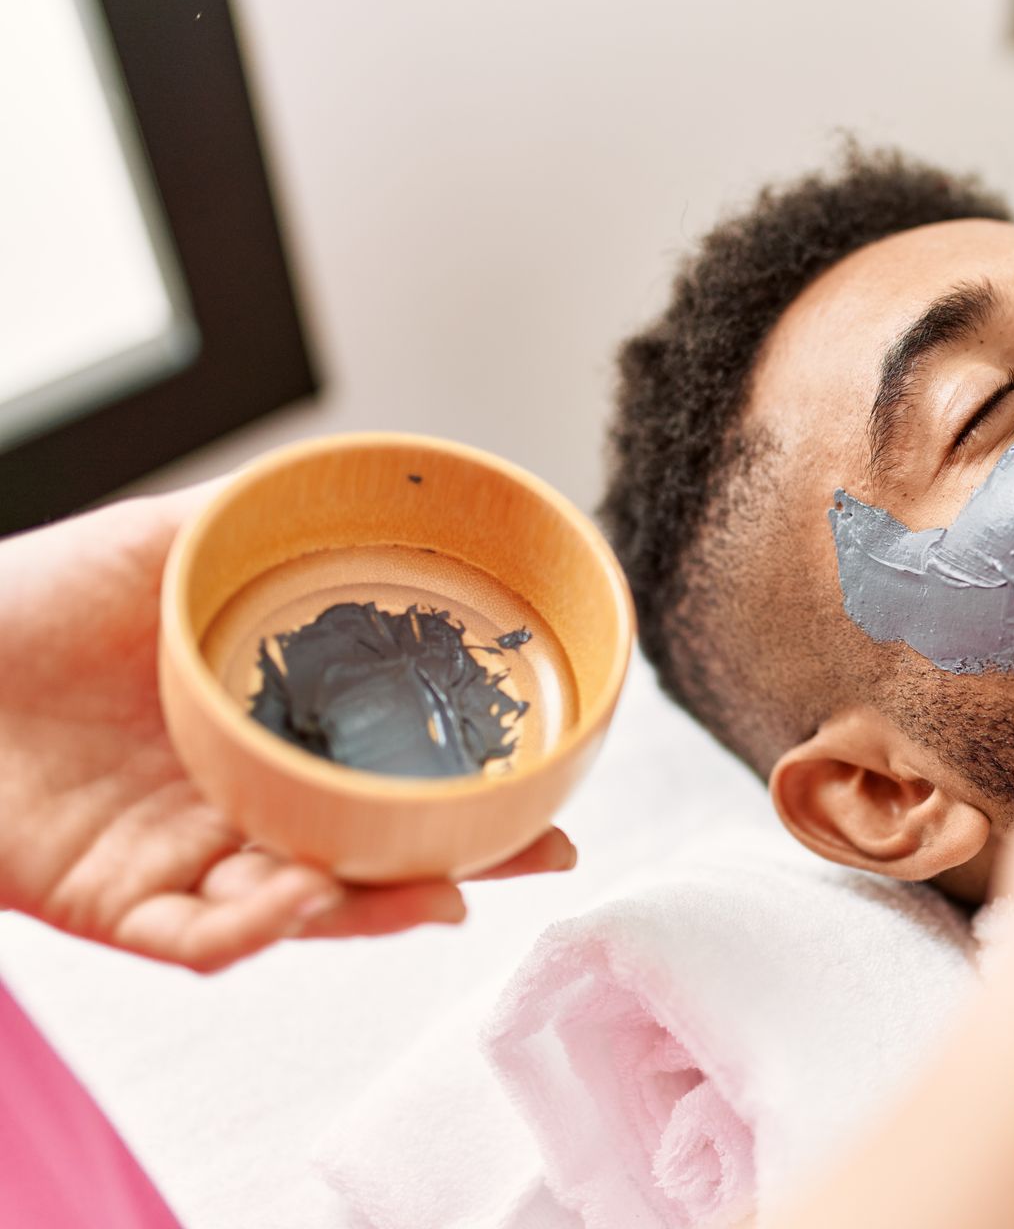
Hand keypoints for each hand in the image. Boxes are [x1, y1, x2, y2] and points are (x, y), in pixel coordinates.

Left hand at [0, 484, 576, 973]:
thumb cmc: (26, 596)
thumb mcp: (164, 542)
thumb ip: (263, 522)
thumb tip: (384, 486)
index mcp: (259, 737)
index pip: (385, 778)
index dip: (470, 793)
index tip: (549, 789)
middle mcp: (234, 808)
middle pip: (368, 856)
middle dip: (461, 865)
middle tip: (538, 849)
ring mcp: (178, 862)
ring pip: (301, 912)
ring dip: (375, 910)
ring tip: (439, 889)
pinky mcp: (109, 905)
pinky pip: (200, 940)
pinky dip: (259, 930)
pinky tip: (298, 893)